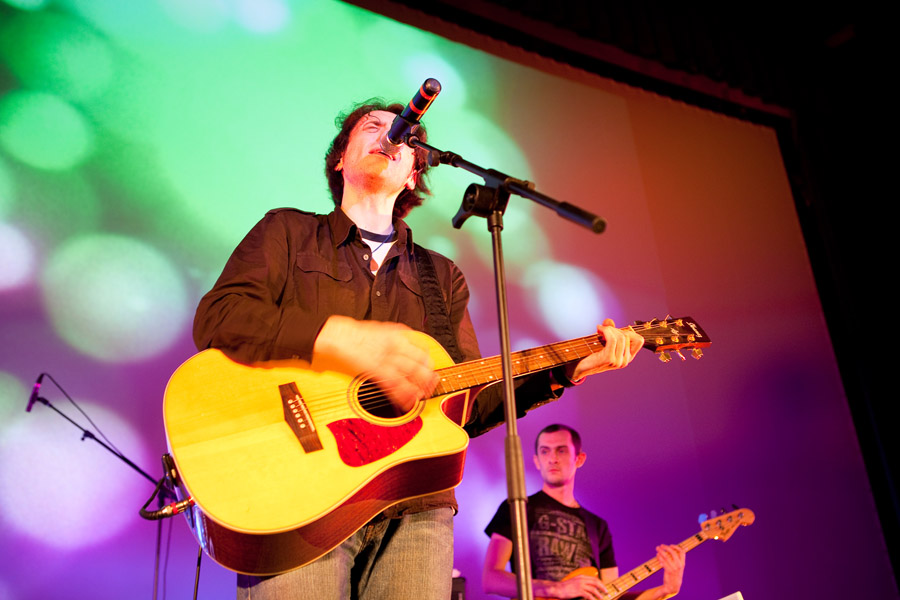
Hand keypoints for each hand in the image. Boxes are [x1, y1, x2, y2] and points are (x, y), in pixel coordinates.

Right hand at [312, 316, 438, 411]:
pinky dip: (403, 396)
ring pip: (410, 376)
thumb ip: (397, 337)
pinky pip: (394, 386)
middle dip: (428, 377)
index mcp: (398, 336)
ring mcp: (387, 360)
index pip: (421, 351)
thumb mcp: (383, 329)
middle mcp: (395, 347)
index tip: (430, 369)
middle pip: (419, 364)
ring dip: (419, 388)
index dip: (428, 362)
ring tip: (423, 396)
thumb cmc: (357, 333)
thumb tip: (409, 343)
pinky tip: (409, 402)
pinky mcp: (376, 371)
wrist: (340, 335)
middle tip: (432, 385)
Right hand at [551, 573, 608, 599]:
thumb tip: (588, 587)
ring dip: (599, 594)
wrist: (558, 588)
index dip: (600, 583)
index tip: (603, 587)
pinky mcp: (579, 591)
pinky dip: (593, 599)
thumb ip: (581, 582)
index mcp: (581, 576)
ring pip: (593, 589)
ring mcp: (580, 585)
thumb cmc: (565, 586)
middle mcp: (582, 579)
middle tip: (606, 591)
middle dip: (602, 587)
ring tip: (602, 598)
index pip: (594, 578)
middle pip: (595, 582)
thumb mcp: (574, 582)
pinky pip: (588, 595)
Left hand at [570, 318, 644, 380]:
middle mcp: (625, 361)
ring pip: (620, 337)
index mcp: (627, 358)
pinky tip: (599, 330)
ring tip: (600, 329)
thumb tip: (609, 321)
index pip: (639, 340)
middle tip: (603, 328)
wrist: (580, 367)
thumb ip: (609, 331)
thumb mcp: (604, 341)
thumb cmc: (593, 354)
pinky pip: (612, 339)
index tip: (615, 331)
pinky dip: (606, 331)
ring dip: (609, 329)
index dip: (628, 332)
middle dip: (614, 329)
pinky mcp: (609, 359)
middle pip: (627, 336)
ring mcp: (618, 361)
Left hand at [656, 544, 685, 595]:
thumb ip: (676, 560)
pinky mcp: (668, 571)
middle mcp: (679, 565)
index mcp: (682, 564)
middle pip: (673, 553)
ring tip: (657, 548)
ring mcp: (674, 568)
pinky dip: (659, 557)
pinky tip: (657, 555)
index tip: (671, 545)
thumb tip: (671, 550)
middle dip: (666, 548)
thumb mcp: (679, 568)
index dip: (676, 547)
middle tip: (661, 546)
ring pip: (666, 557)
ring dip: (661, 551)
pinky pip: (663, 562)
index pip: (682, 553)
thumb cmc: (675, 575)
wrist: (674, 587)